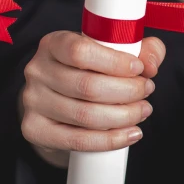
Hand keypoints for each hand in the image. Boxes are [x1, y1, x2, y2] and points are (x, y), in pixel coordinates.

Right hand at [21, 31, 165, 167]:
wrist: (58, 99)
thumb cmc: (91, 68)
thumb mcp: (115, 50)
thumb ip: (141, 49)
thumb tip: (151, 64)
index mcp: (53, 43)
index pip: (80, 51)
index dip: (114, 62)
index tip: (139, 69)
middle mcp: (37, 70)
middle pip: (87, 86)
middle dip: (127, 91)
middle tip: (147, 91)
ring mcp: (33, 101)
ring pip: (85, 115)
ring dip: (123, 116)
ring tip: (143, 110)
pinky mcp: (35, 129)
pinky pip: (77, 140)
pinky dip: (110, 140)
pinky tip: (130, 134)